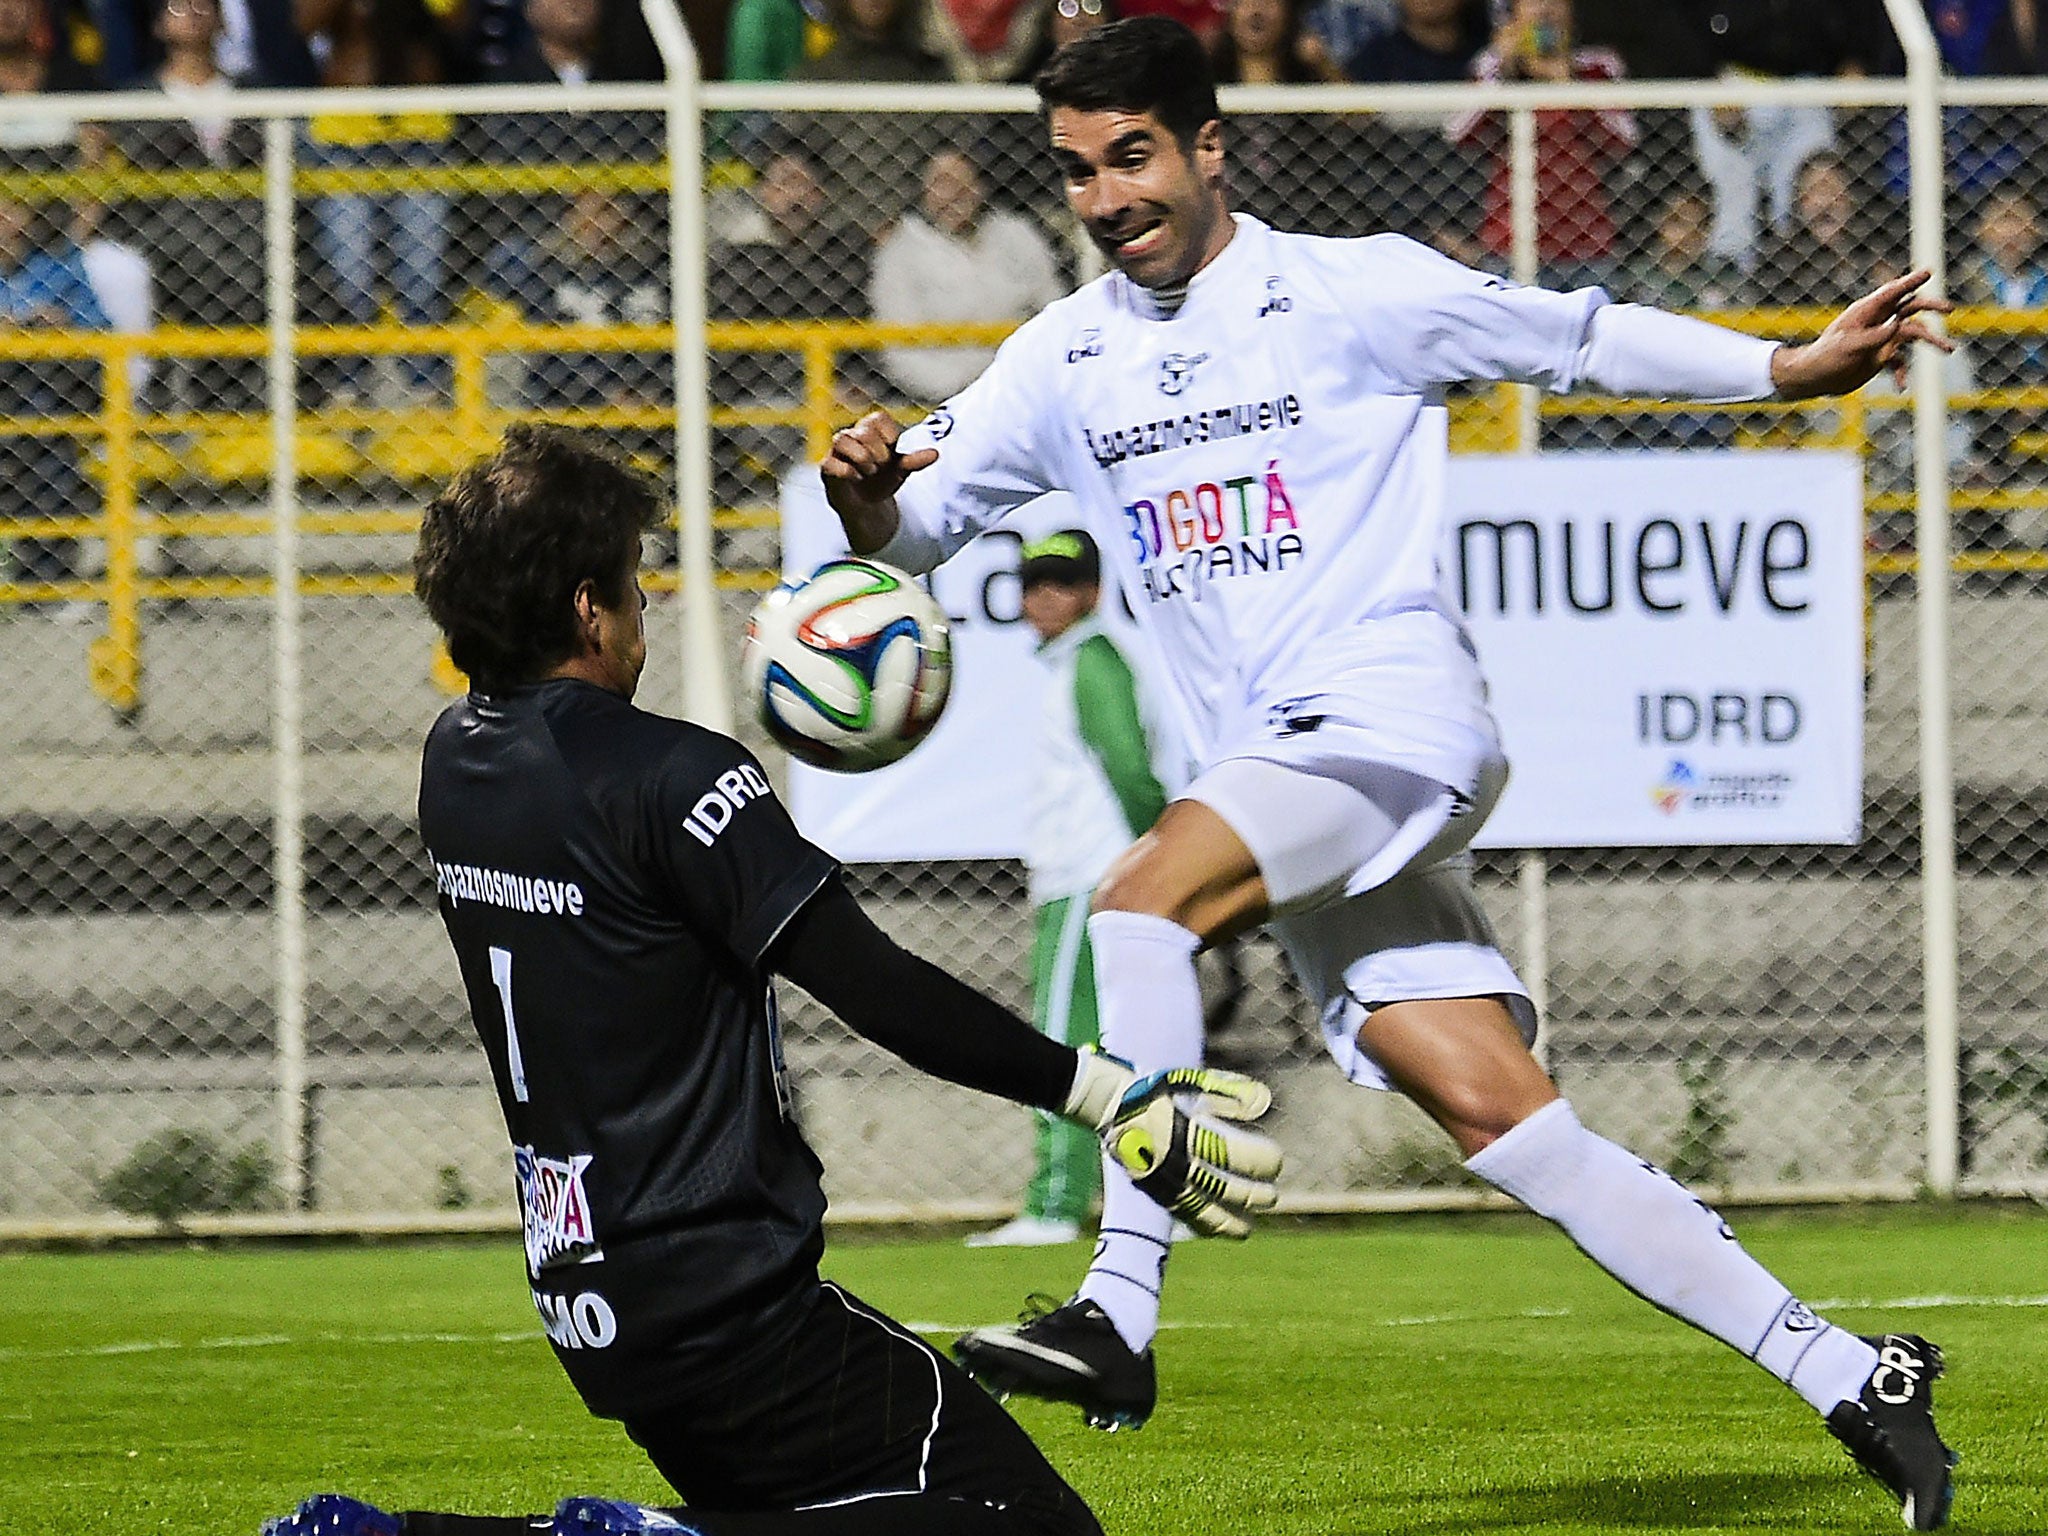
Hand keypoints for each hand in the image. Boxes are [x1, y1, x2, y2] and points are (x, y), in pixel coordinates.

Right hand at [820, 409, 938, 554]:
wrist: (868, 506)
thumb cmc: (882, 481)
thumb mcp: (901, 470)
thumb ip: (915, 461)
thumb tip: (935, 454)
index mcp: (871, 430)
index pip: (877, 417)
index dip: (889, 434)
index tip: (892, 450)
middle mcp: (852, 436)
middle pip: (863, 430)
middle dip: (878, 451)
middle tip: (881, 467)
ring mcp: (836, 451)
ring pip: (842, 439)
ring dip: (862, 458)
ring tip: (870, 471)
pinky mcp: (827, 467)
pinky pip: (830, 462)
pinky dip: (847, 471)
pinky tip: (856, 479)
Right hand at [1064, 1053, 1281, 1238]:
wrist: (1107, 1101)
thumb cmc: (1153, 1087)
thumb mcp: (1191, 1081)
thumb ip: (1228, 1091)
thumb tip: (1264, 1102)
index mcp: (1187, 1131)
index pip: (1235, 1155)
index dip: (1261, 1162)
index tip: (1277, 1161)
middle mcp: (1176, 1160)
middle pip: (1223, 1187)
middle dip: (1252, 1195)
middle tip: (1270, 1197)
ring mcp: (1161, 1177)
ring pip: (1201, 1209)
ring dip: (1228, 1221)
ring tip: (1248, 1229)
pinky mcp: (1150, 1186)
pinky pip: (1179, 1212)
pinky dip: (1201, 1223)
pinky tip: (1215, 1229)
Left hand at [1771, 269, 1953, 399]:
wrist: (1816, 379)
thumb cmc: (1826, 358)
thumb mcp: (1849, 346)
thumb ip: (1874, 336)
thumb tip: (1897, 325)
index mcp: (1866, 312)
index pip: (1892, 292)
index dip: (1910, 282)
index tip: (1928, 273)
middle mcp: (1879, 321)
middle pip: (1911, 307)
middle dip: (1931, 306)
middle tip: (1949, 309)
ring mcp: (1883, 338)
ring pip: (1915, 333)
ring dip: (1932, 341)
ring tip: (1950, 349)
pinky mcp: (1883, 356)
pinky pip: (1902, 362)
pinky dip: (1903, 373)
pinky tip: (1901, 387)